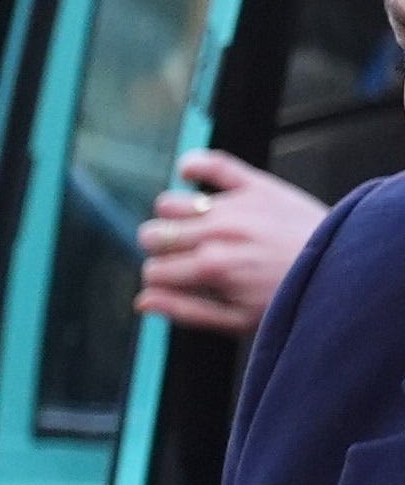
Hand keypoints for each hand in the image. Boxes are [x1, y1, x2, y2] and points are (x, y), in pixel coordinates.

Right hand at [139, 154, 329, 336]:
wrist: (342, 267)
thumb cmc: (290, 296)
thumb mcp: (236, 320)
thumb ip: (185, 311)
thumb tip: (142, 301)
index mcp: (211, 267)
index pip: (153, 270)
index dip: (162, 280)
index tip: (179, 283)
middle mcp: (217, 232)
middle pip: (152, 235)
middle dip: (163, 250)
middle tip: (188, 258)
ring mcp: (235, 206)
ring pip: (168, 203)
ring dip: (175, 217)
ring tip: (198, 228)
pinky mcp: (255, 185)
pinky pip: (211, 163)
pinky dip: (193, 166)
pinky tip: (188, 174)